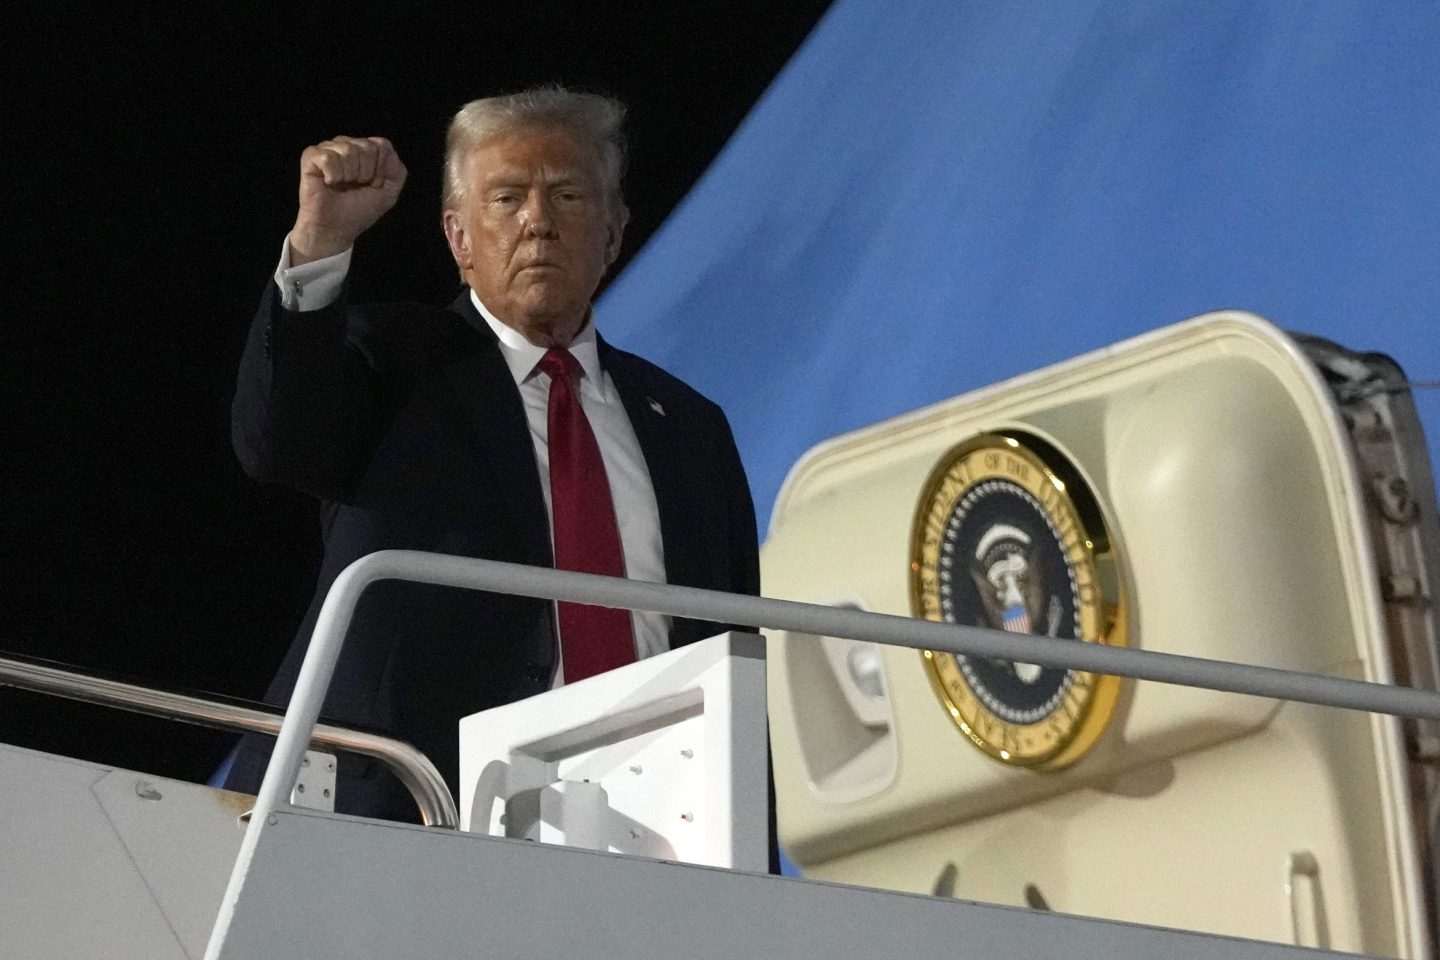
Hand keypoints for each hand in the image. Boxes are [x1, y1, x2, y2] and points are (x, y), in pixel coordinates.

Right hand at [289, 136, 406, 264]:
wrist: (335, 228)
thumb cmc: (359, 210)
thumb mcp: (389, 192)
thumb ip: (397, 170)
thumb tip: (385, 148)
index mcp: (365, 150)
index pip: (382, 145)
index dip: (381, 170)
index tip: (373, 185)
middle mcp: (347, 144)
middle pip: (367, 147)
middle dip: (366, 174)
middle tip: (355, 187)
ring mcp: (328, 148)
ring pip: (348, 150)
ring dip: (349, 176)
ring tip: (342, 185)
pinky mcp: (311, 156)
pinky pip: (329, 158)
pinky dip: (333, 176)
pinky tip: (329, 183)